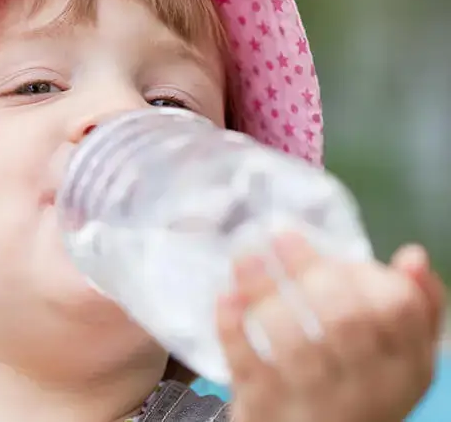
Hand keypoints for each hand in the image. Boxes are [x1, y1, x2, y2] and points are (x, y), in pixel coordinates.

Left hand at [217, 233, 445, 421]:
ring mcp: (312, 404)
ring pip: (294, 343)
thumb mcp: (399, 360)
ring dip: (265, 290)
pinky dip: (234, 328)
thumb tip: (411, 257)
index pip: (396, 309)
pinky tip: (226, 296)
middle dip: (310, 270)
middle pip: (343, 319)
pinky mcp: (264, 410)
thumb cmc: (356, 387)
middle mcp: (364, 390)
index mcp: (403, 370)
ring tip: (246, 256)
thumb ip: (414, 310)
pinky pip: (249, 365)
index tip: (335, 254)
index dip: (365, 272)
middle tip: (280, 236)